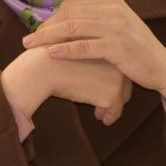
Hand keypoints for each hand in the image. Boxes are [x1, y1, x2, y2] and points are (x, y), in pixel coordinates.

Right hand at [2, 46, 131, 124]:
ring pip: (121, 96)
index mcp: (106, 45)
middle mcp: (117, 59)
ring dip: (112, 106)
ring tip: (100, 114)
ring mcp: (117, 77)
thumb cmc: (47, 58)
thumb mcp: (69, 49)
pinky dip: (110, 117)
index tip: (101, 86)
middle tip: (105, 104)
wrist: (43, 68)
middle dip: (114, 93)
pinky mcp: (112, 93)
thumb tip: (83, 69)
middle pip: (122, 80)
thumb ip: (81, 56)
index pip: (115, 63)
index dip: (108, 77)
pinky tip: (103, 120)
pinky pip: (115, 110)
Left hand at [21, 0, 165, 110]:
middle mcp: (113, 9)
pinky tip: (50, 54)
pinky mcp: (117, 46)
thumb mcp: (118, 24)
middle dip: (45, 27)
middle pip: (68, 14)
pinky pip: (83, 46)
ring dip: (47, 37)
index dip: (52, 18)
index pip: (72, 5)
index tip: (39, 31)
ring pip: (72, 28)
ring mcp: (116, 26)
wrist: (162, 66)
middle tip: (28, 39)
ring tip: (31, 45)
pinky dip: (64, 49)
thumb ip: (96, 17)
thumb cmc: (136, 48)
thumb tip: (65, 17)